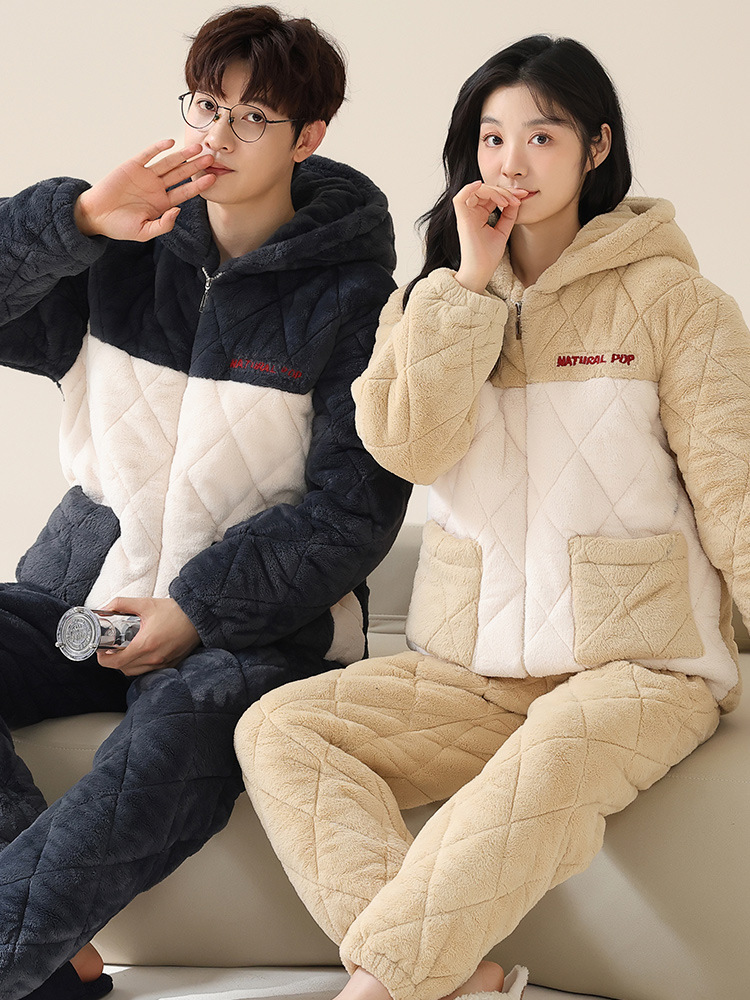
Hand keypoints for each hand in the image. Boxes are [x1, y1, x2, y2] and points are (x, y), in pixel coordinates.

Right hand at [74, 140, 215, 240]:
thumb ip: (164, 225)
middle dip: (195, 166)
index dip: (199, 185)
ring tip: (197, 148)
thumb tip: (178, 210)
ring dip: (182, 155)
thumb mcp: (144, 232)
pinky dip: (158, 148)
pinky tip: (170, 143)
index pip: (185, 192)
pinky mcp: (132, 166)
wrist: (96, 216)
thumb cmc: (119, 226)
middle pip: (181, 175)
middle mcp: (157, 188)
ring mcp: (146, 176)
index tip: (213, 178)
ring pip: (168, 163)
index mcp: (162, 203)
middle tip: (211, 158)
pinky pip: (148, 155)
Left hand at [96, 597, 199, 675]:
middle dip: (114, 661)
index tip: (101, 651)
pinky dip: (142, 665)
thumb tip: (105, 608)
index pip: (116, 662)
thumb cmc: (175, 611)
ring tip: (127, 650)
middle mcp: (154, 658)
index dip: (103, 658)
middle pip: (124, 669)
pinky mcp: (172, 664)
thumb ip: (122, 604)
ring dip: (128, 664)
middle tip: (112, 649)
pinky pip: (150, 671)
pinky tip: (143, 653)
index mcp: (145, 644)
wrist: (198, 616)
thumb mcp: (145, 603)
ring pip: (136, 672)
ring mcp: (164, 663)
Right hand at [453, 181, 529, 292]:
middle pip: (486, 191)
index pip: (492, 196)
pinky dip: (470, 188)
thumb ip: (508, 215)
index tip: (523, 196)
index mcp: (480, 215)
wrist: (481, 271)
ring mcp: (466, 215)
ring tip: (507, 201)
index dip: (507, 193)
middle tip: (518, 197)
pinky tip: (481, 185)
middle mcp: (472, 213)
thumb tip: (516, 200)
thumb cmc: (488, 256)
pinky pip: (460, 197)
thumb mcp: (503, 231)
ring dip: (494, 191)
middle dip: (504, 191)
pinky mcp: (462, 218)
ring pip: (476, 190)